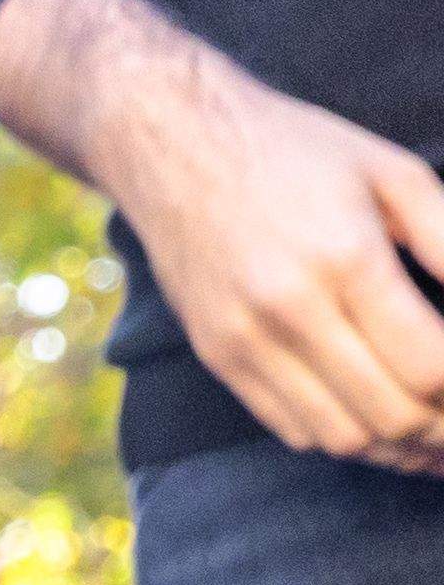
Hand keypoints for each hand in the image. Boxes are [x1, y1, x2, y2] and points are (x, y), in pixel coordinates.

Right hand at [87, 52, 443, 470]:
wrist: (166, 139)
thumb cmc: (293, 151)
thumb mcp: (393, 173)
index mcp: (343, 258)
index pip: (431, 369)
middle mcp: (287, 307)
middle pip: (395, 416)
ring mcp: (244, 338)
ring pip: (347, 438)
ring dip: (404, 445)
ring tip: (433, 424)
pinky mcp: (217, 354)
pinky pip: (295, 430)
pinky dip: (349, 437)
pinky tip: (379, 416)